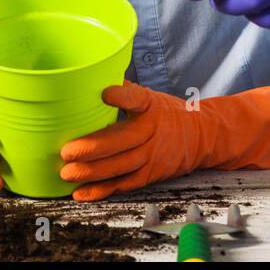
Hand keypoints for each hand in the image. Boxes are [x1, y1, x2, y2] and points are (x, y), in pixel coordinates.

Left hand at [59, 80, 269, 201]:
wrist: (203, 138)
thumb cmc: (170, 114)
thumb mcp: (151, 97)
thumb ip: (125, 92)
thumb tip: (94, 78)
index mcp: (151, 106)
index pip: (137, 99)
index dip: (121, 96)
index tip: (105, 93)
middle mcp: (151, 131)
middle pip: (121, 141)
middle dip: (92, 148)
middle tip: (66, 151)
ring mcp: (151, 156)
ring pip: (119, 167)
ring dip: (91, 172)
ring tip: (67, 173)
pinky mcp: (148, 175)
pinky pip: (123, 184)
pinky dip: (101, 190)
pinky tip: (81, 192)